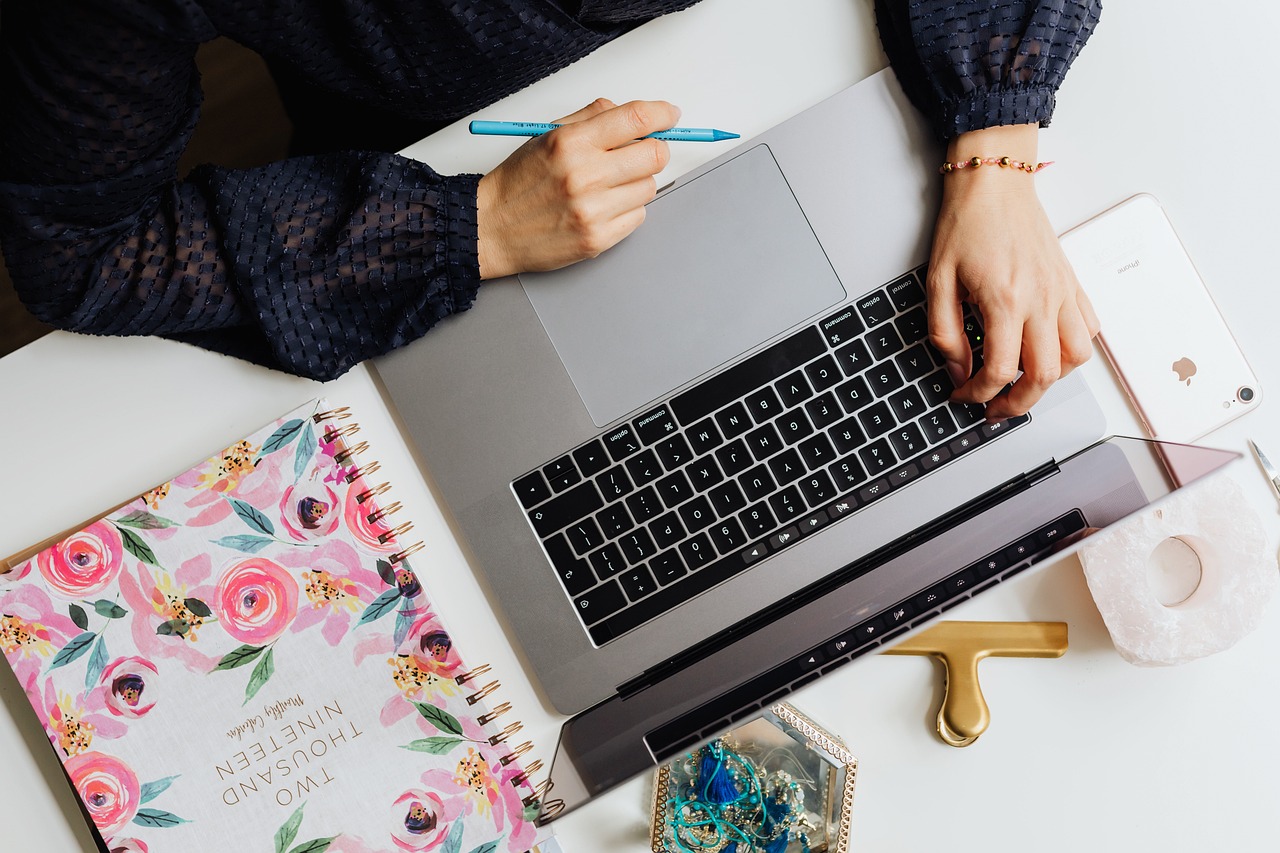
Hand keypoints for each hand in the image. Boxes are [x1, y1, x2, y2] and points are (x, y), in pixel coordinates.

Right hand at [475, 98, 678, 278]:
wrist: (491, 227)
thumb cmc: (519, 182)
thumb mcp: (547, 135)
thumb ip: (592, 118)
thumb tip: (633, 114)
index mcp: (571, 143)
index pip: (636, 119)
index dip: (662, 115)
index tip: (669, 116)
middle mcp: (584, 175)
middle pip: (655, 155)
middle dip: (653, 150)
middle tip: (638, 153)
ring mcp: (592, 210)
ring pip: (649, 187)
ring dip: (636, 183)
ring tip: (606, 186)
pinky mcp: (597, 239)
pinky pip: (638, 217)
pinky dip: (627, 210)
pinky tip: (601, 207)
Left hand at [926, 124, 1099, 419]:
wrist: (995, 184)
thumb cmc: (967, 224)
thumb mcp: (938, 280)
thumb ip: (945, 331)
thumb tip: (957, 369)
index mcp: (1005, 300)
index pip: (1000, 371)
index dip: (978, 394)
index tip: (963, 394)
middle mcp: (1041, 300)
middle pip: (1044, 375)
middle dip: (1017, 403)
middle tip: (994, 408)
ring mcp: (1062, 292)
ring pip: (1075, 358)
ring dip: (1050, 380)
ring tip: (1022, 383)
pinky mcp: (1072, 284)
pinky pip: (1088, 330)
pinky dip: (1072, 352)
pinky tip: (1047, 351)